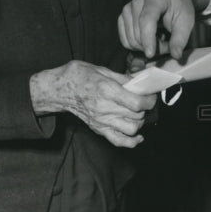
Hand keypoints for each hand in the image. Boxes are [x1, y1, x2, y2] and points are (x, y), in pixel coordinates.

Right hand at [31, 60, 156, 147]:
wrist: (59, 89)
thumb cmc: (79, 75)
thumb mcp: (102, 70)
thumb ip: (123, 78)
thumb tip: (141, 82)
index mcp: (107, 90)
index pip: (137, 103)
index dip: (149, 100)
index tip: (151, 95)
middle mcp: (104, 108)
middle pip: (136, 115)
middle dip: (146, 108)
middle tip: (145, 101)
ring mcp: (101, 121)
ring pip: (131, 129)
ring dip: (140, 122)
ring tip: (138, 113)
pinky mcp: (98, 129)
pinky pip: (119, 141)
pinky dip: (132, 141)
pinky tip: (138, 136)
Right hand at [118, 0, 195, 60]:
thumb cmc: (180, 8)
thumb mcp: (186, 22)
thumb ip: (180, 39)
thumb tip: (176, 55)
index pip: (146, 20)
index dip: (147, 39)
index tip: (151, 54)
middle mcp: (137, 2)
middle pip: (138, 34)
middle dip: (155, 47)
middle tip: (169, 44)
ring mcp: (127, 10)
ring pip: (131, 40)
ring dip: (146, 47)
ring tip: (160, 40)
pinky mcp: (122, 18)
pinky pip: (126, 41)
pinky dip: (138, 47)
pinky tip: (150, 40)